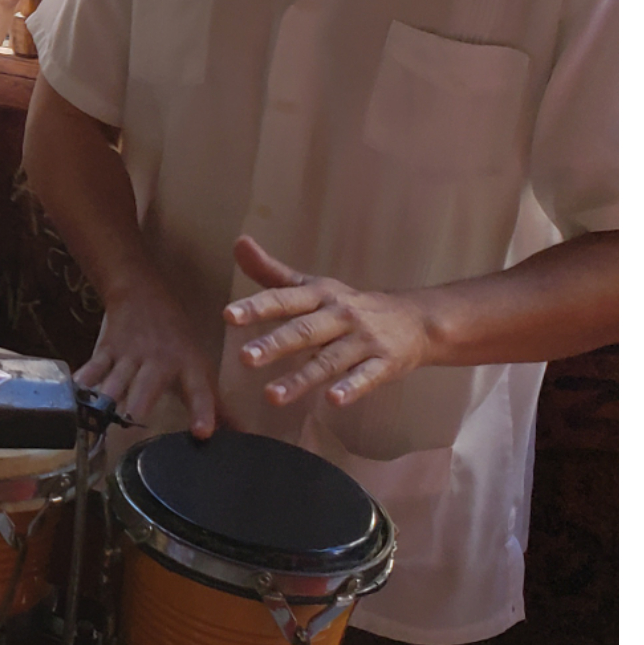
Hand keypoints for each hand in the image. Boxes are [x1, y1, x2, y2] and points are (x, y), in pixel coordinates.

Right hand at [72, 267, 219, 436]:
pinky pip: (93, 368)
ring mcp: (129, 356)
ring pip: (115, 379)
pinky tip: (72, 397)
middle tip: (134, 422)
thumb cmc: (176, 340)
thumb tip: (244, 436)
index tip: (203, 433)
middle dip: (139, 403)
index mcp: (188, 367)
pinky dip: (82, 381)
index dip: (203, 411)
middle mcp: (158, 362)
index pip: (199, 392)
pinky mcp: (106, 351)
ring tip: (97, 418)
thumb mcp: (200, 368)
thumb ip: (218, 407)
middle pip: (147, 385)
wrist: (140, 293)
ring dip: (106, 397)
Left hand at [229, 231, 437, 413]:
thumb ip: (272, 273)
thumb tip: (238, 243)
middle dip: (275, 344)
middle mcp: (340, 316)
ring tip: (272, 396)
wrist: (414, 320)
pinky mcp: (384, 364)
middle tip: (245, 358)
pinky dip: (351, 388)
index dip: (257, 307)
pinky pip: (365, 377)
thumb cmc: (350, 307)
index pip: (284, 300)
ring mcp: (363, 341)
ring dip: (301, 378)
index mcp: (319, 296)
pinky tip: (333, 401)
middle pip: (304, 331)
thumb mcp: (313, 287)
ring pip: (328, 360)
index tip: (229, 316)